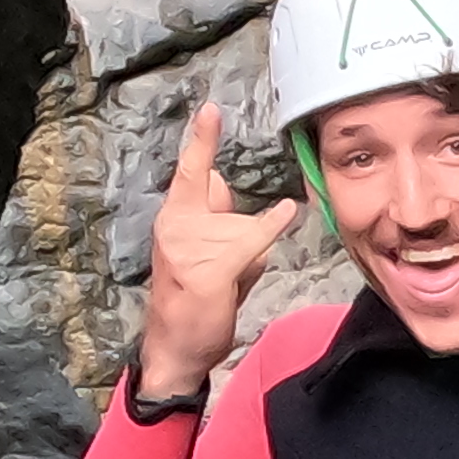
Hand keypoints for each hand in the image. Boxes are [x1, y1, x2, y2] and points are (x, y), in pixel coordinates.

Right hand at [131, 98, 297, 397]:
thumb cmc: (191, 300)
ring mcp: (193, 243)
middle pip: (216, 189)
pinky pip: (254, 236)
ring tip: (225, 287)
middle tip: (213, 261)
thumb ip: (213, 219)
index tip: (211, 109)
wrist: (174, 348)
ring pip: (243, 225)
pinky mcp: (213, 265)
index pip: (190, 171)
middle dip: (227, 217)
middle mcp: (177, 224)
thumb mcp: (198, 252)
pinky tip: (286, 212)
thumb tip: (227, 192)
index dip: (202, 139)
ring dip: (246, 253)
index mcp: (173, 218)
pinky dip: (272, 225)